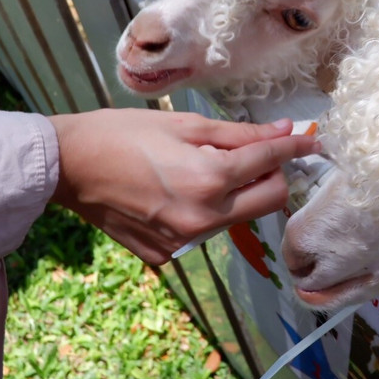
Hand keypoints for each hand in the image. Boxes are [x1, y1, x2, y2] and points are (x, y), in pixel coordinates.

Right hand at [47, 110, 318, 263]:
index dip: (295, 148)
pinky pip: (203, 231)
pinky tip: (172, 191)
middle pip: (268, 200)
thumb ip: (239, 134)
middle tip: (251, 153)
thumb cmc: (121, 133)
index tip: (313, 142)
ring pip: (236, 216)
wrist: (66, 167)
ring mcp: (184, 242)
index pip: (270, 162)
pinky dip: (201, 210)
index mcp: (209, 179)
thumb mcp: (184, 124)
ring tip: (196, 168)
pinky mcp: (166, 254)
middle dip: (269, 174)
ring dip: (233, 193)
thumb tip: (284, 133)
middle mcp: (202, 218)